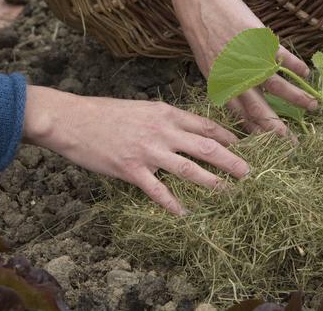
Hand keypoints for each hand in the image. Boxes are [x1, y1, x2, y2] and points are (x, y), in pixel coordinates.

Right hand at [23, 86, 249, 214]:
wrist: (72, 119)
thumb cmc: (105, 113)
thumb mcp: (142, 108)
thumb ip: (165, 120)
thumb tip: (185, 131)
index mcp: (166, 113)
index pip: (205, 125)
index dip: (227, 137)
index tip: (243, 147)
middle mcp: (162, 131)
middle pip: (205, 147)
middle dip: (231, 161)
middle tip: (250, 173)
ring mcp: (147, 151)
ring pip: (188, 169)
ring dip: (212, 182)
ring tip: (230, 193)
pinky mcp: (131, 169)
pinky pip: (158, 191)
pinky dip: (174, 204)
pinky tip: (186, 214)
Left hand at [159, 0, 317, 135]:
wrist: (198, 2)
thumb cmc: (201, 30)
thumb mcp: (208, 62)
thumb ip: (225, 79)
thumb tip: (240, 92)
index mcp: (221, 84)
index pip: (241, 114)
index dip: (256, 129)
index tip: (269, 142)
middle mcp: (235, 77)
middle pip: (259, 110)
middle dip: (277, 128)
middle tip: (292, 143)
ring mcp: (249, 60)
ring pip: (277, 86)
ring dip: (296, 98)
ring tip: (313, 106)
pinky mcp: (259, 42)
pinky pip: (283, 58)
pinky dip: (296, 66)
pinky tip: (307, 73)